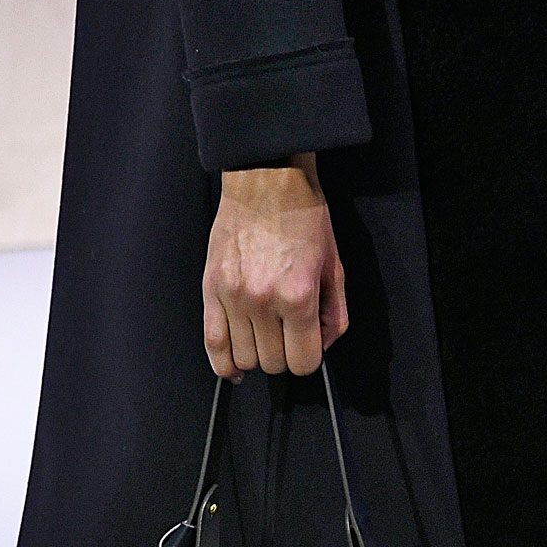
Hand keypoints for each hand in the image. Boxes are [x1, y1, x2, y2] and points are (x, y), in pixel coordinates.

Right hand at [203, 151, 347, 379]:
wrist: (267, 179)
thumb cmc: (304, 217)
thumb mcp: (334, 266)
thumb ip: (334, 314)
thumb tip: (323, 346)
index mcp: (297, 295)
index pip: (302, 362)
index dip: (308, 359)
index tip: (307, 348)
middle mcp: (263, 300)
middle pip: (273, 363)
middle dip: (284, 356)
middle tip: (286, 335)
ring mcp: (233, 296)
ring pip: (243, 358)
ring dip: (256, 356)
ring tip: (263, 339)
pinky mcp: (211, 288)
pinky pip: (212, 343)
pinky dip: (223, 363)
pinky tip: (233, 367)